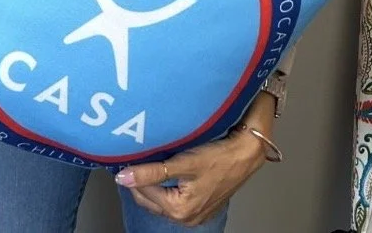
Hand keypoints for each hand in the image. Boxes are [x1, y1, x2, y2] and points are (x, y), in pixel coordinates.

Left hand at [115, 133, 265, 225]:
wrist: (247, 152)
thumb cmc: (220, 156)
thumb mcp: (184, 162)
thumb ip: (152, 172)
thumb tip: (123, 177)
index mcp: (179, 210)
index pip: (144, 192)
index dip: (134, 175)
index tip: (126, 159)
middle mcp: (186, 218)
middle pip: (152, 200)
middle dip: (142, 182)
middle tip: (135, 160)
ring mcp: (196, 214)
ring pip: (164, 200)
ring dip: (155, 185)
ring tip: (150, 163)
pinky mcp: (203, 205)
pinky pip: (177, 199)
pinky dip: (170, 188)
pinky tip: (169, 172)